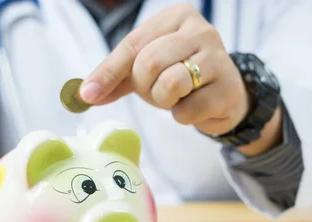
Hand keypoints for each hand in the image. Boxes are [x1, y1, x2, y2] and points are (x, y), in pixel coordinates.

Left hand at [79, 3, 282, 155]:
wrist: (225, 94)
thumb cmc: (182, 75)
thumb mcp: (148, 68)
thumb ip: (117, 77)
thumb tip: (84, 94)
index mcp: (177, 16)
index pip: (133, 44)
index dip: (108, 72)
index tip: (88, 94)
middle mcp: (201, 30)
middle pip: (149, 63)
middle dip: (144, 87)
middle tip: (155, 92)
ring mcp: (218, 58)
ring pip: (170, 84)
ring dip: (164, 101)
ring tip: (176, 97)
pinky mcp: (228, 89)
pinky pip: (188, 110)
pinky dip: (184, 116)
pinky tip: (195, 106)